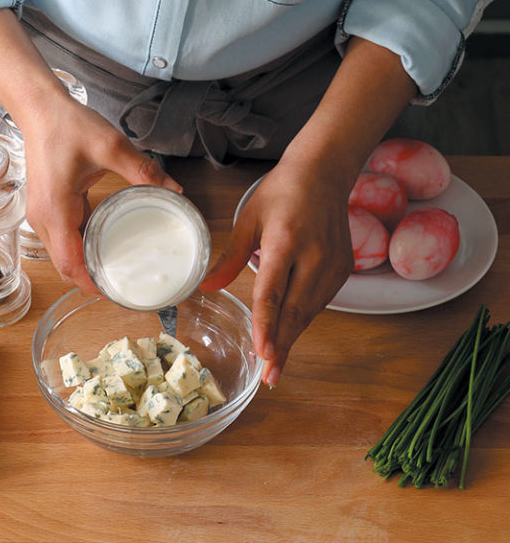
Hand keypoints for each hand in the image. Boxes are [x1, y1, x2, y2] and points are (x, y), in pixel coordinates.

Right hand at [0, 9, 180, 292]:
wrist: (40, 109)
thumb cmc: (69, 126)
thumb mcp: (110, 146)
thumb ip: (143, 170)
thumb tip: (174, 189)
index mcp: (56, 211)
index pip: (71, 264)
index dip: (93, 285)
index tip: (120, 293)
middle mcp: (44, 220)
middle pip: (66, 267)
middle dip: (93, 282)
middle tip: (128, 286)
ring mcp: (42, 216)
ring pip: (63, 256)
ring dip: (87, 268)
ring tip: (120, 272)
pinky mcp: (48, 209)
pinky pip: (64, 240)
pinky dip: (82, 251)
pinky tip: (106, 248)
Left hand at [201, 151, 353, 386]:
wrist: (324, 174)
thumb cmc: (281, 193)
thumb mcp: (248, 220)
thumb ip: (230, 258)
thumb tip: (206, 288)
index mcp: (285, 240)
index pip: (274, 291)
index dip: (267, 324)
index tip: (263, 352)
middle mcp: (314, 255)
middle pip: (295, 309)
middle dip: (281, 345)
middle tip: (269, 376)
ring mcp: (333, 263)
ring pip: (309, 310)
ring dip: (291, 336)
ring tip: (275, 362)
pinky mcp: (344, 268)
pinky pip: (320, 301)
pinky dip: (303, 318)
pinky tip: (289, 332)